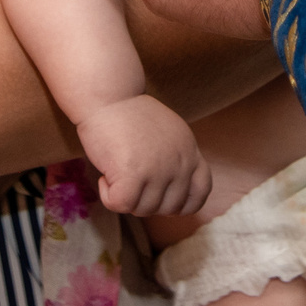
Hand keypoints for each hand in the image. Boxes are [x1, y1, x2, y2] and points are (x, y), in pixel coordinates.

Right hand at [75, 95, 210, 215]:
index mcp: (189, 151)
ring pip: (143, 209)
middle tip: (128, 180)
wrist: (107, 95)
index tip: (159, 196)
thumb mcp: (167, 134)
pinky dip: (108, 196)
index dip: (180, 203)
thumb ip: (175, 159)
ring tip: (116, 171)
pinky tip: (105, 177)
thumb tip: (170, 194)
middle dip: (145, 201)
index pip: (200, 192)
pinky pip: (121, 205)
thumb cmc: (129, 114)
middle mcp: (179, 162)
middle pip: (168, 208)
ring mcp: (158, 169)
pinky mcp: (133, 174)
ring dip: (125, 197)